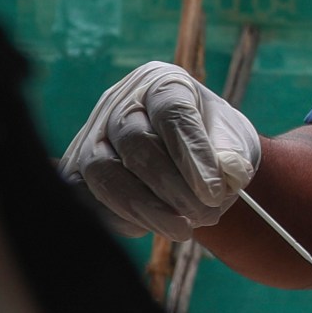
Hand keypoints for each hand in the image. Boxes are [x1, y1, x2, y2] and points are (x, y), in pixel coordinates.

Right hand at [60, 61, 261, 240]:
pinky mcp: (78, 171)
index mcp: (162, 83)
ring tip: (183, 229)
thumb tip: (229, 174)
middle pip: (135, 143)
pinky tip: (153, 226)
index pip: (171, 112)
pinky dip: (122, 218)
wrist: (193, 160)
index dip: (193, 154)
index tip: (215, 192)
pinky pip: (88, 198)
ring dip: (146, 208)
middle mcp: (120, 103)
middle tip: (206, 214)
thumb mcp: (233, 140)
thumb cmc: (212, 142)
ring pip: (104, 172)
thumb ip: (231, 154)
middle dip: (173, 187)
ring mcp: (93, 137)